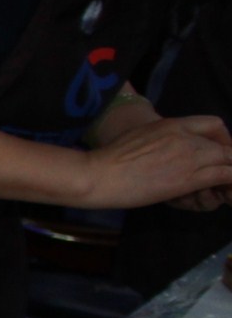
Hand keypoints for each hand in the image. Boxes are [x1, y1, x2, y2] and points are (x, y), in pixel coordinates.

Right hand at [84, 114, 231, 208]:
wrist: (99, 175)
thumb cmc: (108, 160)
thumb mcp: (138, 138)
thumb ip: (158, 140)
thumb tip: (162, 151)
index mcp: (172, 124)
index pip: (213, 124)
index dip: (222, 139)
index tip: (217, 152)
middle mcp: (185, 137)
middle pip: (225, 146)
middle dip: (228, 159)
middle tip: (222, 175)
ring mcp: (189, 157)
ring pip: (229, 160)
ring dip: (229, 173)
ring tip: (223, 188)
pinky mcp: (189, 179)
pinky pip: (224, 177)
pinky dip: (228, 185)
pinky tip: (223, 193)